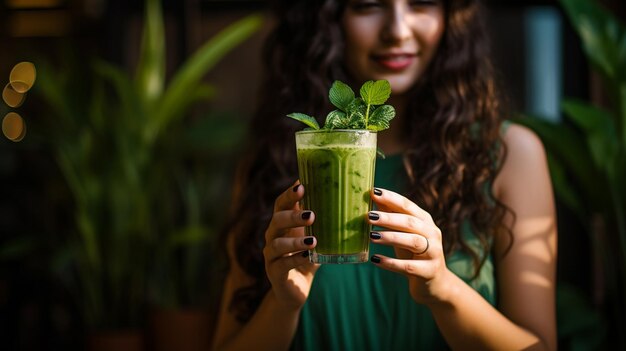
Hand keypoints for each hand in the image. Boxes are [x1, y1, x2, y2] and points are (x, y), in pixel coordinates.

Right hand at [263, 181, 319, 310]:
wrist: (295, 289)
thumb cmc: (307, 256)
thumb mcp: (317, 237)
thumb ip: (325, 220)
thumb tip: (349, 197)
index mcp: (282, 223)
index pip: (281, 204)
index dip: (289, 195)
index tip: (301, 186)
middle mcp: (273, 236)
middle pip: (276, 220)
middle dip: (293, 216)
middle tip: (311, 214)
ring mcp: (271, 255)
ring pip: (277, 244)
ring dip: (295, 241)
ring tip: (313, 240)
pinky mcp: (274, 273)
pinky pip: (282, 265)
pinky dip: (295, 259)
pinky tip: (308, 257)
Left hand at [367, 187, 451, 304]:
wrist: (435, 284)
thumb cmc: (413, 253)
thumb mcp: (403, 233)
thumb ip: (391, 215)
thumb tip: (371, 196)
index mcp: (425, 220)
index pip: (407, 206)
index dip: (391, 198)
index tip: (373, 192)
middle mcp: (432, 234)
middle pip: (410, 222)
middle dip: (389, 218)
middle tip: (369, 216)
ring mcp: (433, 253)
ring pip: (412, 242)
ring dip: (391, 237)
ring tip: (371, 236)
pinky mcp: (429, 271)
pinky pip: (408, 267)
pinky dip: (391, 263)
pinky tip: (375, 259)